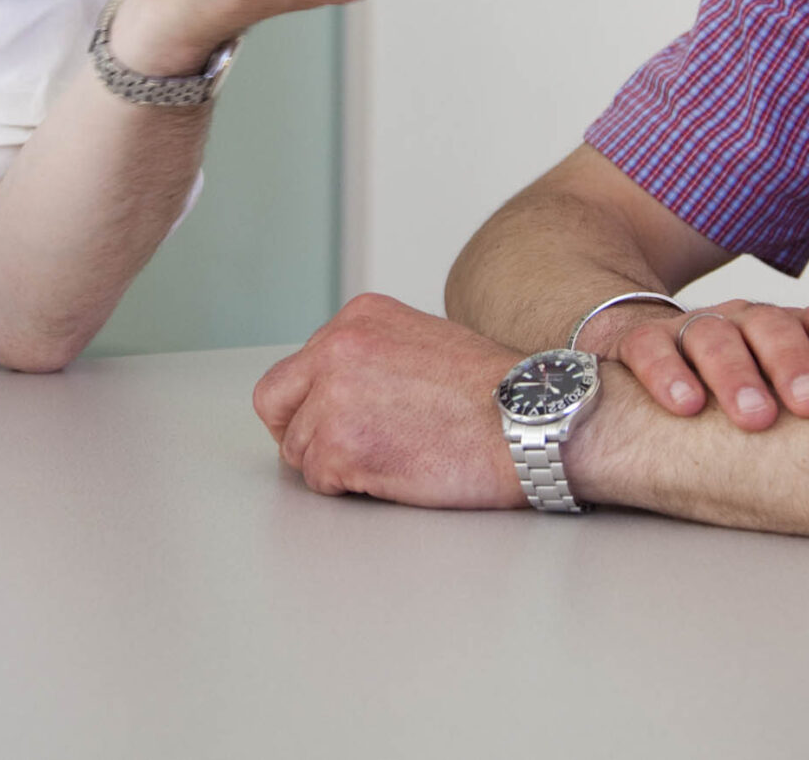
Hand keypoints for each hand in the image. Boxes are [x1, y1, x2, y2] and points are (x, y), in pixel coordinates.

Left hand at [252, 293, 529, 507]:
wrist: (533, 420)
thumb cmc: (497, 393)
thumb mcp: (422, 343)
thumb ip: (373, 358)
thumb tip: (341, 393)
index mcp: (357, 318)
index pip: (297, 368)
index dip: (308, 403)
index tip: (330, 422)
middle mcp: (336, 347)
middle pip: (276, 404)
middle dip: (300, 433)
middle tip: (336, 454)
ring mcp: (334, 397)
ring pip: (298, 449)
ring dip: (335, 465)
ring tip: (391, 461)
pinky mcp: (341, 446)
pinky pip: (320, 482)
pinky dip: (352, 489)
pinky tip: (396, 475)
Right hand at [611, 297, 808, 430]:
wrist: (637, 349)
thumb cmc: (724, 386)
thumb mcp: (774, 394)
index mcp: (783, 331)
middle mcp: (740, 323)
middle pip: (771, 327)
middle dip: (794, 364)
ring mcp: (689, 329)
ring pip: (714, 335)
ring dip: (735, 374)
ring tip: (754, 416)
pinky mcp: (638, 341)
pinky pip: (651, 347)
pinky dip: (667, 373)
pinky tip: (685, 404)